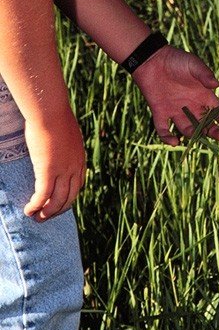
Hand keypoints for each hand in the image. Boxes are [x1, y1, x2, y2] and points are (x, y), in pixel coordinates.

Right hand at [24, 106, 86, 221]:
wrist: (51, 111)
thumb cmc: (55, 116)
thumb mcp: (65, 132)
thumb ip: (64, 143)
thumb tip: (56, 144)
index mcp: (79, 159)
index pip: (77, 185)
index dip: (68, 197)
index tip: (58, 203)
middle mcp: (74, 168)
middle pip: (69, 197)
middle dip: (58, 209)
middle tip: (46, 216)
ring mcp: (63, 171)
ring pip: (57, 200)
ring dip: (47, 212)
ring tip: (37, 218)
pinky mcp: (48, 171)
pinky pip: (42, 195)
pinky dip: (36, 205)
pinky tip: (28, 210)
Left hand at [132, 45, 218, 144]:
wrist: (152, 59)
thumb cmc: (175, 59)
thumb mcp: (193, 64)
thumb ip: (204, 74)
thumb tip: (217, 85)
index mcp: (202, 95)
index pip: (217, 112)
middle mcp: (191, 106)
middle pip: (205, 124)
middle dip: (215, 132)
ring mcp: (175, 110)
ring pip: (188, 129)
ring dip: (196, 135)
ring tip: (203, 136)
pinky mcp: (160, 112)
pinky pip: (163, 129)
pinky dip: (167, 137)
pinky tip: (174, 142)